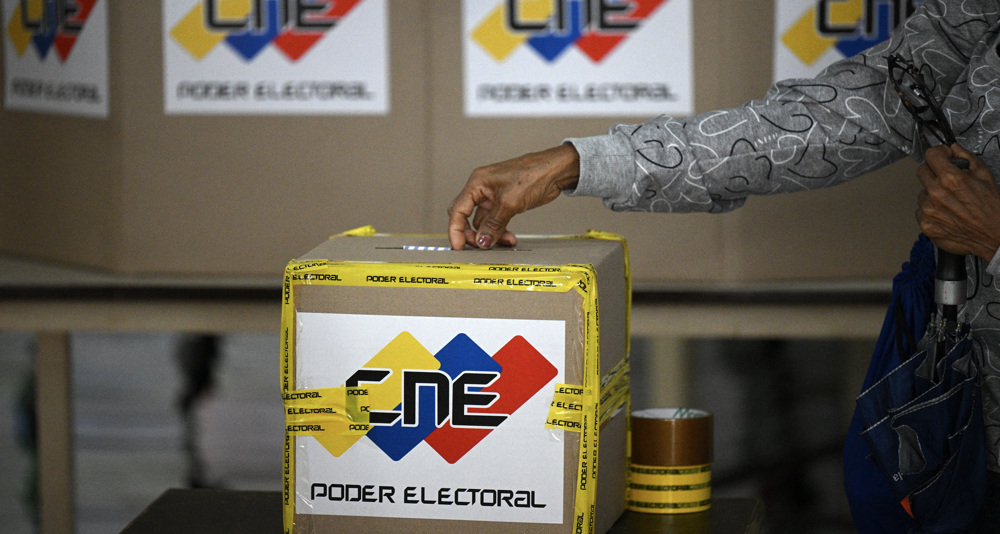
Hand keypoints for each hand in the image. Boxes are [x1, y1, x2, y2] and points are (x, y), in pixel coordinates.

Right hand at [447, 145, 579, 249]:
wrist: (556, 171)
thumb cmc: (535, 173)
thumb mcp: (510, 202)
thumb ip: (493, 224)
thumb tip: (482, 240)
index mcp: (477, 182)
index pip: (458, 209)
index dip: (455, 230)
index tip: (459, 246)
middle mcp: (482, 188)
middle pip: (466, 216)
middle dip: (472, 233)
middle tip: (481, 246)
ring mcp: (493, 195)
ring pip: (483, 221)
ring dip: (491, 234)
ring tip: (503, 242)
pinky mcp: (505, 202)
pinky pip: (495, 221)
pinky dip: (500, 231)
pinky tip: (509, 237)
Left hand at [916, 144, 999, 260]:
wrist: (994, 236)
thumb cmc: (992, 208)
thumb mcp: (985, 176)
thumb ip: (967, 159)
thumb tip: (954, 149)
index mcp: (951, 179)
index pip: (931, 155)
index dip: (939, 153)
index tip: (943, 157)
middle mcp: (936, 194)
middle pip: (922, 171)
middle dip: (934, 171)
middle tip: (946, 179)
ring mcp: (928, 211)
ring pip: (922, 193)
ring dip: (932, 193)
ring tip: (950, 201)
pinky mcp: (926, 225)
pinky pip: (921, 211)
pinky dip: (931, 210)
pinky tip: (946, 213)